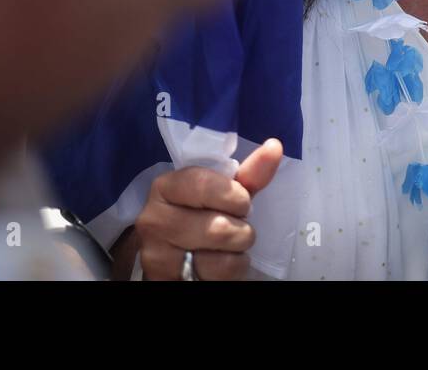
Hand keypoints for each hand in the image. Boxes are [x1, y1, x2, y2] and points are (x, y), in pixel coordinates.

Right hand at [133, 138, 282, 279]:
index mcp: (165, 187)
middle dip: (240, 228)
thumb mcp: (223, 193)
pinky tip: (219, 263)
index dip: (233, 195)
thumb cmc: (202, 215)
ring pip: (221, 259)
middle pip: (217, 227)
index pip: (202, 185)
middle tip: (234, 225)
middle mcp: (153, 220)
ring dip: (237, 252)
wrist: (172, 255)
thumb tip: (274, 147)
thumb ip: (248, 174)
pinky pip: (219, 278)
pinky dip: (232, 272)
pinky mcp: (166, 280)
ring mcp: (157, 255)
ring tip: (227, 246)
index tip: (242, 201)